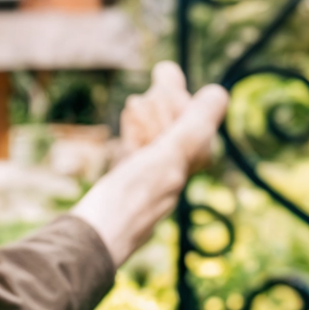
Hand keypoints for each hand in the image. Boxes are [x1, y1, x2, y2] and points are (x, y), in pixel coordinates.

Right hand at [72, 62, 228, 266]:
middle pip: (174, 128)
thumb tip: (219, 93)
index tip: (165, 71)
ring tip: (135, 103)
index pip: (193, 120)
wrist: (90, 238)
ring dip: (148, 118)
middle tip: (155, 77)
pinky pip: (137, 158)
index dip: (178, 95)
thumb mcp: (165, 156)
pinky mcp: (126, 190)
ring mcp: (147, 183)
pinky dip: (134, 138)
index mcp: (185, 166)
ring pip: (154, 141)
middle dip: (164, 103)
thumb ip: (192, 125)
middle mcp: (171, 175)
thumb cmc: (128, 200)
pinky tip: (127, 131)